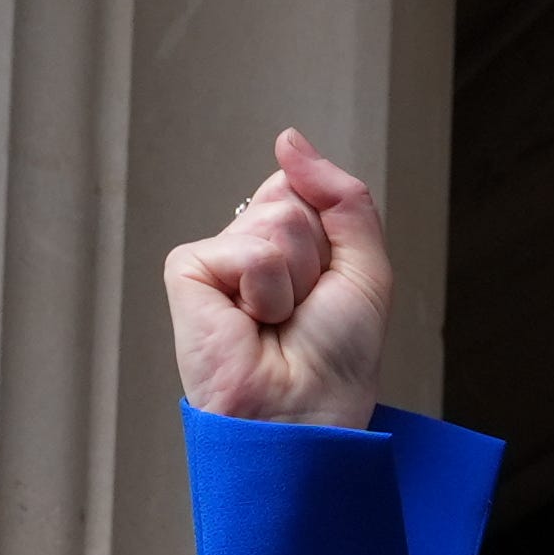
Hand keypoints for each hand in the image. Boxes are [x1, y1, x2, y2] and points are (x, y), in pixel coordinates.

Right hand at [165, 127, 391, 425]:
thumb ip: (343, 198)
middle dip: (318, 260)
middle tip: (304, 311)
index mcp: (287, 247)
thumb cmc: (336, 361)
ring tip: (279, 322)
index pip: (308, 191)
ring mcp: (217, 258)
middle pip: (295, 201)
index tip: (328, 288)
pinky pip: (249, 249)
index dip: (333, 237)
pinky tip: (252, 324)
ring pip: (278, 221)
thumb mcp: (366, 269)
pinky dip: (267, 289)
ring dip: (296, 279)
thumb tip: (289, 139)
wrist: (305, 414)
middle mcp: (249, 248)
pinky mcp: (187, 271)